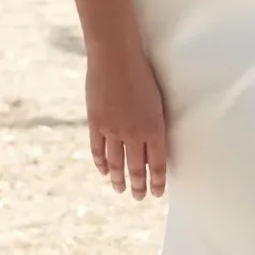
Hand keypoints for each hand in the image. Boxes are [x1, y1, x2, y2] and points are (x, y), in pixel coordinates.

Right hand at [87, 45, 168, 198]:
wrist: (116, 57)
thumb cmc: (142, 74)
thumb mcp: (156, 101)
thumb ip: (154, 124)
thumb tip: (152, 144)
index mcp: (154, 128)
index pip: (158, 164)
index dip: (158, 181)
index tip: (157, 193)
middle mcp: (134, 134)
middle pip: (137, 168)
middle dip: (139, 186)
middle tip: (139, 197)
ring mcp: (113, 130)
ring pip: (116, 163)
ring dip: (119, 180)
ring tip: (121, 190)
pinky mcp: (96, 123)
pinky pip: (98, 150)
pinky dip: (101, 164)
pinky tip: (104, 172)